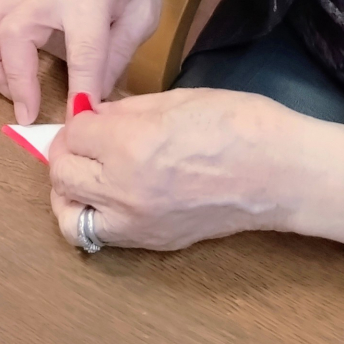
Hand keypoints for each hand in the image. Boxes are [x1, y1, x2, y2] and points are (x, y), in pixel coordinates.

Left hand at [46, 88, 305, 250]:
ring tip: (86, 177)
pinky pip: (101, 237)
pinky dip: (94, 218)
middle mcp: (123, 190)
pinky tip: (111, 197)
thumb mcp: (175, 100)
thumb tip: (94, 116)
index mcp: (129, 145)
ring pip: (69, 217)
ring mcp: (137, 223)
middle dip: (67, 153)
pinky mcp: (153, 243)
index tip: (93, 115)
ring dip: (69, 193)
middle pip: (62, 174)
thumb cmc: (238, 124)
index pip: (74, 133)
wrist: (281, 173)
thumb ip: (126, 111)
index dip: (81, 119)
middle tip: (86, 141)